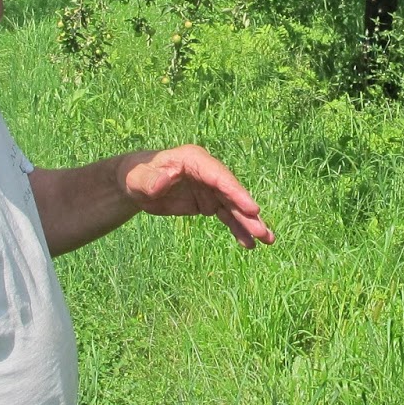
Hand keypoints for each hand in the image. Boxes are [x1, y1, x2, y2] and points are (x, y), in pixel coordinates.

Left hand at [121, 145, 274, 248]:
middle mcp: (208, 173)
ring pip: (233, 207)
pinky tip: (248, 243)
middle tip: (264, 232)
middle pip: (232, 194)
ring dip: (249, 223)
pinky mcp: (208, 202)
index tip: (253, 209)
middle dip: (248, 213)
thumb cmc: (136, 175)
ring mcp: (210, 188)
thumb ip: (152, 179)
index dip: (237, 193)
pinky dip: (237, 229)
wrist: (136, 183)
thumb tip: (163, 180)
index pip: (220, 177)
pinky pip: (226, 216)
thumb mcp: (139, 178)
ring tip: (267, 240)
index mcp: (195, 161)